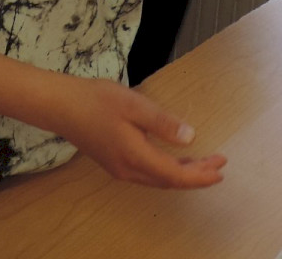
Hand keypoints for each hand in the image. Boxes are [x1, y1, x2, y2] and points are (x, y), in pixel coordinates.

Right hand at [53, 76, 226, 187]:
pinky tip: (174, 158)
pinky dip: (166, 169)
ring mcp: (119, 168)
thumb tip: (190, 139)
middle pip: (169, 181)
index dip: (200, 175)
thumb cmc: (96, 100)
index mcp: (135, 157)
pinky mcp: (114, 162)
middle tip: (219, 164)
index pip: (175, 175)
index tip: (221, 168)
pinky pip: (147, 173)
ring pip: (158, 179)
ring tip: (203, 162)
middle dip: (196, 175)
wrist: (60, 106)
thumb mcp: (134, 104)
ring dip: (182, 173)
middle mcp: (128, 170)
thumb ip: (163, 123)